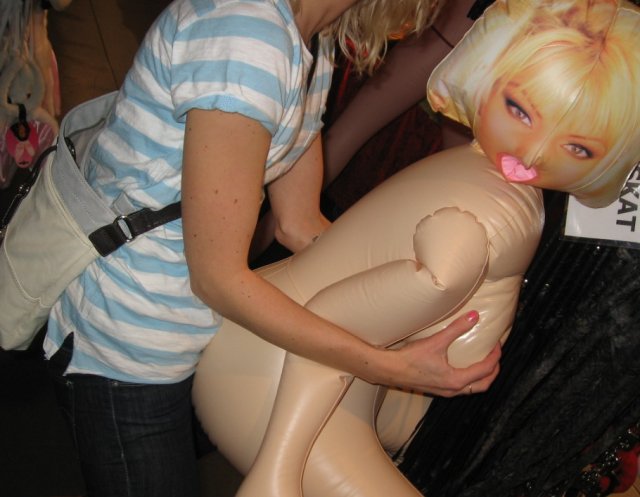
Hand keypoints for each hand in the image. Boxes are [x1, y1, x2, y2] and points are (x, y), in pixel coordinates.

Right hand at [380, 311, 500, 396]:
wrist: (390, 370)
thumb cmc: (411, 358)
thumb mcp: (436, 341)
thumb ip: (457, 328)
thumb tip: (475, 316)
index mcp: (457, 380)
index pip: (485, 370)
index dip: (495, 356)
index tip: (497, 345)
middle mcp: (453, 390)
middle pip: (483, 385)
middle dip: (493, 372)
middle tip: (495, 356)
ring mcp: (445, 392)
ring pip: (472, 389)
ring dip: (481, 377)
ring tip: (482, 362)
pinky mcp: (437, 390)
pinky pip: (460, 388)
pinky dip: (469, 379)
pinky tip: (461, 367)